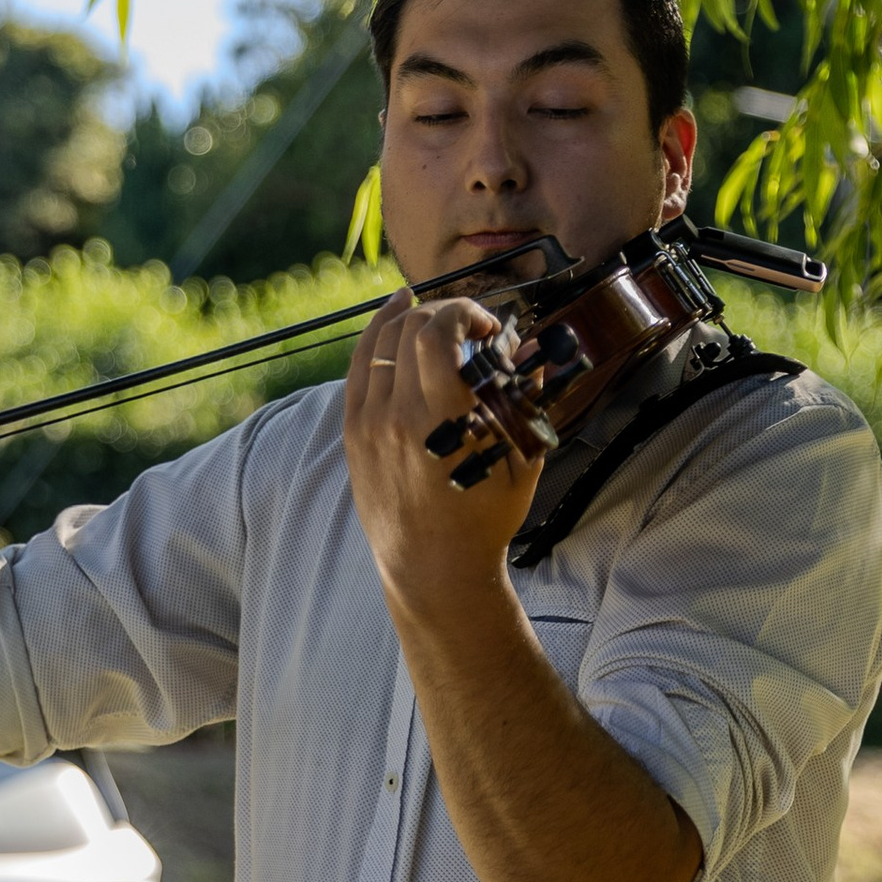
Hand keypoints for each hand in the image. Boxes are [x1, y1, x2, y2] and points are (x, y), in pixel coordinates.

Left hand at [342, 290, 541, 612]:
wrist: (434, 569)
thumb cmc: (483, 519)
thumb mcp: (519, 461)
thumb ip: (523, 399)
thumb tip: (527, 352)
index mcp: (442, 421)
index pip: (437, 333)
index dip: (463, 312)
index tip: (486, 325)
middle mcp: (397, 416)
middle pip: (408, 329)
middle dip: (444, 314)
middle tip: (469, 328)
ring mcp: (369, 424)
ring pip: (378, 342)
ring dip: (408, 317)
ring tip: (430, 312)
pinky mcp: (353, 434)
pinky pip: (359, 368)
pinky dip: (375, 336)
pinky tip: (392, 316)